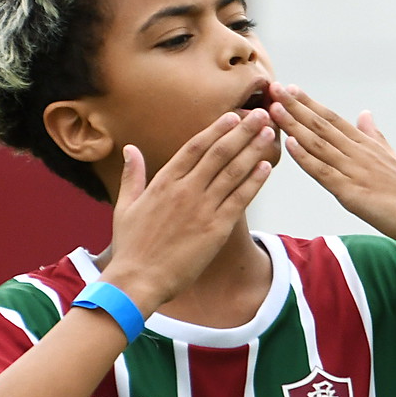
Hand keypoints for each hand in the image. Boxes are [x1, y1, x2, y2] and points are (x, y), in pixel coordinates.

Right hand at [104, 109, 275, 309]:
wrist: (137, 281)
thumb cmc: (130, 247)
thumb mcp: (125, 206)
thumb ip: (133, 175)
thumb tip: (131, 148)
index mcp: (164, 182)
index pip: (194, 147)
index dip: (216, 130)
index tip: (232, 116)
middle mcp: (185, 190)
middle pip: (220, 153)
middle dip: (243, 132)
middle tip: (261, 115)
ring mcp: (202, 208)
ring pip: (234, 172)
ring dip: (254, 151)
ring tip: (270, 134)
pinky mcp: (215, 229)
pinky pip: (240, 200)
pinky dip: (254, 182)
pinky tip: (266, 168)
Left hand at [268, 83, 395, 246]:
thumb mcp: (391, 157)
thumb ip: (374, 136)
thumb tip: (365, 113)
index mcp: (365, 145)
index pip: (331, 119)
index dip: (308, 103)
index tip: (290, 87)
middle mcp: (358, 152)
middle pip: (321, 124)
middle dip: (295, 106)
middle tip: (274, 86)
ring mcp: (355, 171)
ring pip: (318, 143)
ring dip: (294, 125)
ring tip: (274, 108)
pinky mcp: (353, 193)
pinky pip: (325, 172)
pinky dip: (306, 157)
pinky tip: (291, 143)